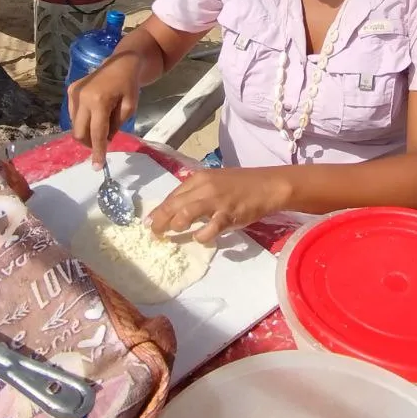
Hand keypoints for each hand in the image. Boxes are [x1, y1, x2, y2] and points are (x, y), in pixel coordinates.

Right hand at [67, 54, 140, 168]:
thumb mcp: (129, 108)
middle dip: (89, 143)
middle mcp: (82, 97)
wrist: (120, 62)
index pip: (96, 133)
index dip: (97, 151)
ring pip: (74, 125)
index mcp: (99, 101)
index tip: (97, 166)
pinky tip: (94, 112)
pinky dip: (83, 120)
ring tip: (101, 122)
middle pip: (79, 132)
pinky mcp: (71, 90)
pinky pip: (73, 114)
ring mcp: (74, 93)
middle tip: (101, 144)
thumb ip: (116, 126)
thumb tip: (103, 140)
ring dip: (86, 131)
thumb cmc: (129, 85)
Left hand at [147, 167, 292, 243]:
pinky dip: (201, 236)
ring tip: (173, 233)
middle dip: (160, 220)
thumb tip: (176, 209)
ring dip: (176, 225)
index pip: (172, 195)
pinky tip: (199, 238)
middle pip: (174, 204)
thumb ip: (196, 193)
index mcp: (198, 179)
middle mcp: (204, 187)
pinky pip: (210, 228)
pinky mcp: (229, 214)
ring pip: (186, 213)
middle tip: (154, 233)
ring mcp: (216, 201)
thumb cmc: (240, 184)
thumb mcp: (214, 182)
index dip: (158, 210)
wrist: (267, 185)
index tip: (148, 222)